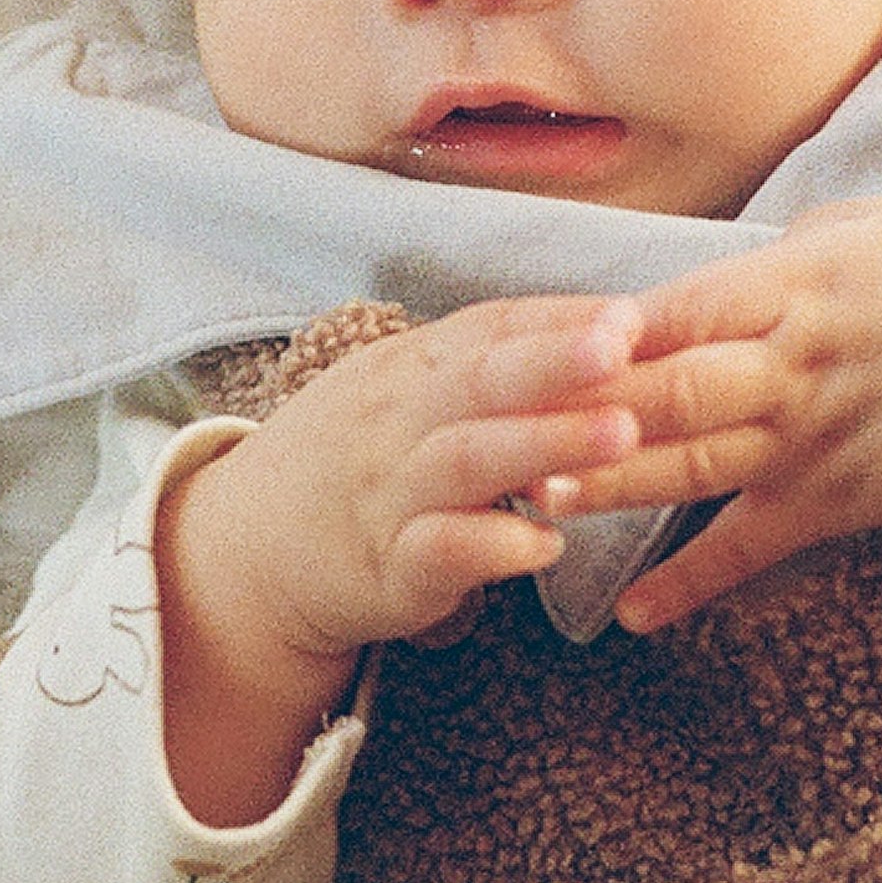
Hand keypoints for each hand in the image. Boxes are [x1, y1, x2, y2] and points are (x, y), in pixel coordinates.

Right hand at [155, 295, 642, 826]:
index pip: (491, 328)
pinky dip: (492, 545)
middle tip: (624, 349)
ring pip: (468, 459)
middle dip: (555, 361)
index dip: (560, 320)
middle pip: (480, 379)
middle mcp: (399, 419)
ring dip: (545, 442)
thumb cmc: (361, 459)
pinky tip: (546, 545)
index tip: (630, 314)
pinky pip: (439, 552)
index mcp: (413, 366)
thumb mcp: (410, 391)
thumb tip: (612, 331)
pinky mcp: (387, 568)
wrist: (251, 550)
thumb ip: (494, 364)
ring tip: (621, 435)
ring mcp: (390, 493)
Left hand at [561, 197, 881, 631]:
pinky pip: (753, 550)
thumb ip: (774, 253)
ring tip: (531, 500)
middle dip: (589, 415)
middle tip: (507, 430)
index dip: (617, 328)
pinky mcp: (835, 505)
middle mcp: (799, 368)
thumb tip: (694, 269)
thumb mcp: (871, 225)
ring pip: (698, 469)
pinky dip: (694, 585)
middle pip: (680, 393)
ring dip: (612, 487)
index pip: (690, 307)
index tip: (545, 338)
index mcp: (800, 287)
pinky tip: (630, 615)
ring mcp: (815, 443)